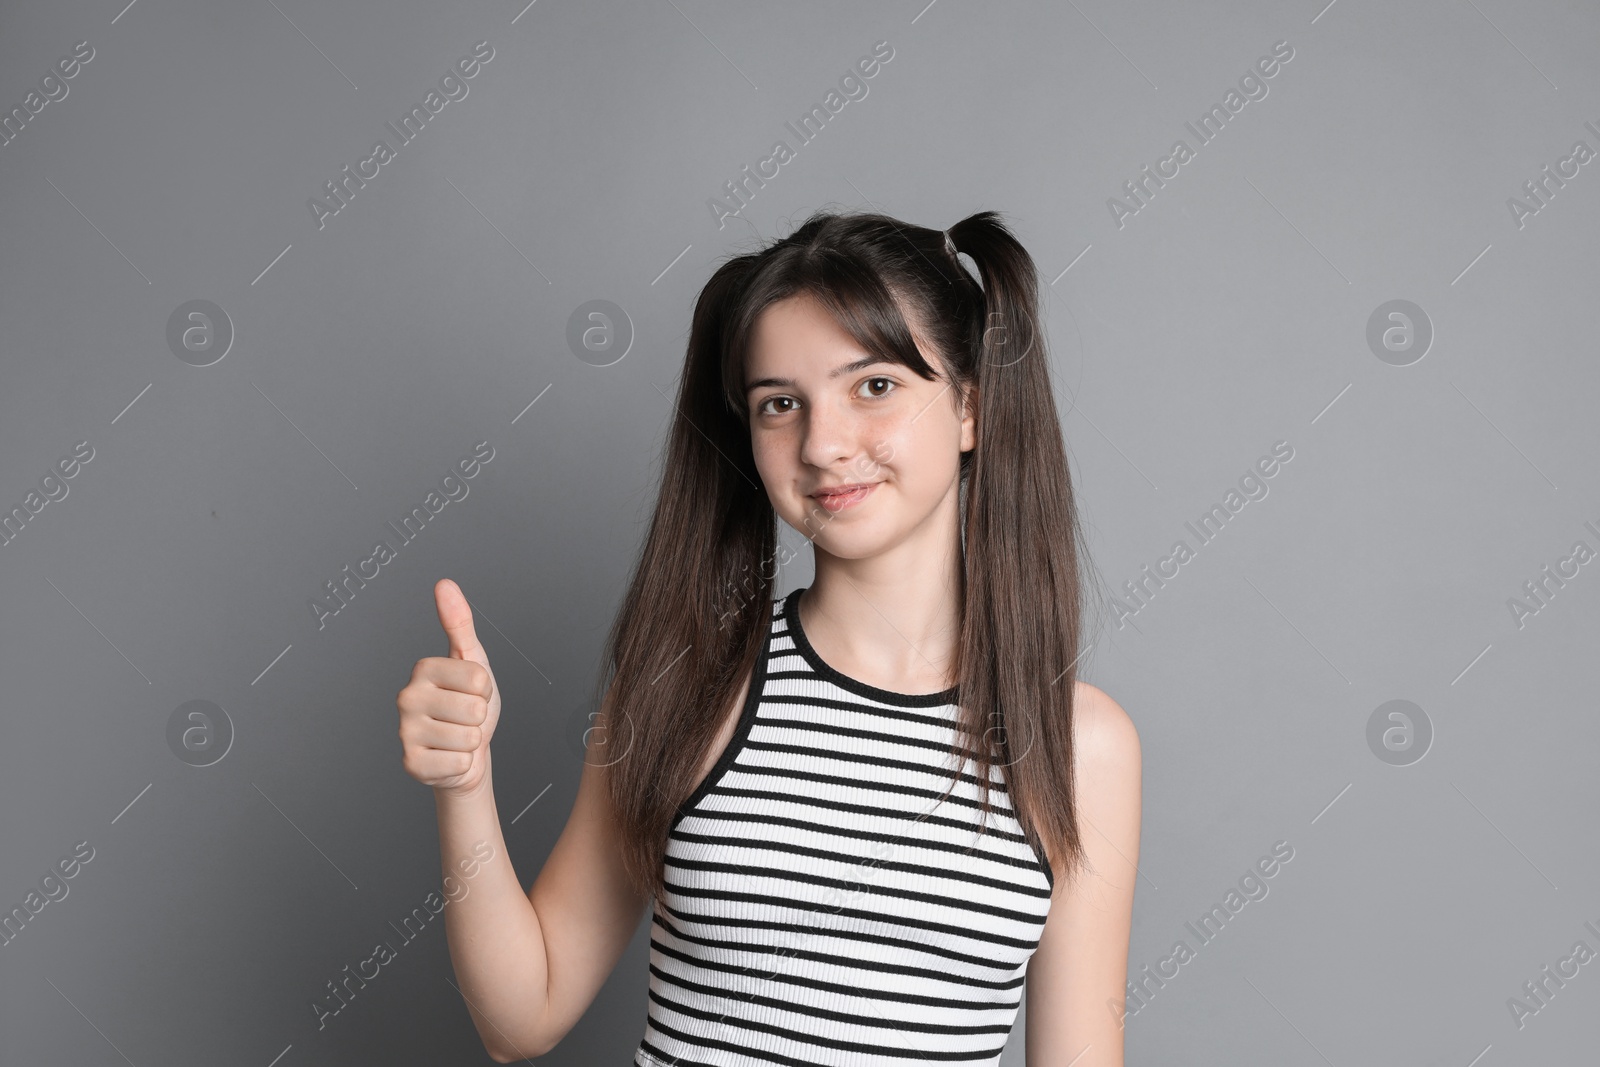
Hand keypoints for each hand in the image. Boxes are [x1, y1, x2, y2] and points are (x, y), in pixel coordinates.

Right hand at [396, 578, 502, 798]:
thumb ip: (459, 622)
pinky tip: (449, 755)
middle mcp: (406, 697)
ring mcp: (405, 732)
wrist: (465, 752)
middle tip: (464, 717)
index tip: (470, 693)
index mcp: (423, 669)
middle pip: (474, 709)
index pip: (479, 678)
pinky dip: (463, 763)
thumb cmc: (469, 705)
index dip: (484, 690)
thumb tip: (444, 584)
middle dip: (479, 716)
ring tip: (457, 735)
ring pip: (468, 737)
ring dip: (471, 741)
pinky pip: (459, 762)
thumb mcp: (473, 661)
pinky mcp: (411, 764)